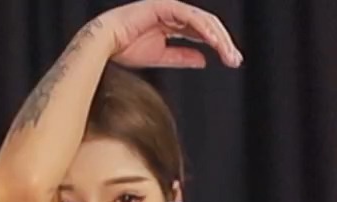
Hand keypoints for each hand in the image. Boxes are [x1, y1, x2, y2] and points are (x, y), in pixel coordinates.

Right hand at [98, 1, 241, 69]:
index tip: (231, 61)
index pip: (202, 32)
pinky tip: (213, 42)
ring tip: (227, 53)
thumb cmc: (122, 49)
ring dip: (218, 38)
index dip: (218, 46)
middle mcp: (174, 13)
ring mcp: (169, 7)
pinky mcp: (164, 6)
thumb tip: (203, 61)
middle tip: (235, 60)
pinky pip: (189, 17)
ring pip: (202, 21)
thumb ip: (181, 57)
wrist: (100, 44)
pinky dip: (203, 29)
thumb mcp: (159, 57)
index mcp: (172, 24)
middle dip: (223, 43)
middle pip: (207, 26)